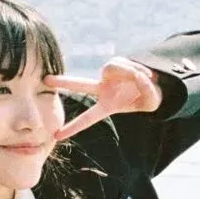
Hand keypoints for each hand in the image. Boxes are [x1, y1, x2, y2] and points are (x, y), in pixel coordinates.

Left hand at [47, 58, 163, 141]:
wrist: (153, 84)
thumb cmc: (149, 98)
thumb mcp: (152, 100)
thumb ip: (146, 89)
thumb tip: (137, 74)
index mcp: (108, 105)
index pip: (88, 118)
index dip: (73, 127)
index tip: (56, 135)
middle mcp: (103, 89)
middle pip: (80, 85)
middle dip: (63, 82)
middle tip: (45, 80)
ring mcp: (107, 76)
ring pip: (113, 67)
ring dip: (130, 71)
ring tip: (144, 78)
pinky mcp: (114, 64)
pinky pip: (122, 62)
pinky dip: (134, 66)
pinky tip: (144, 73)